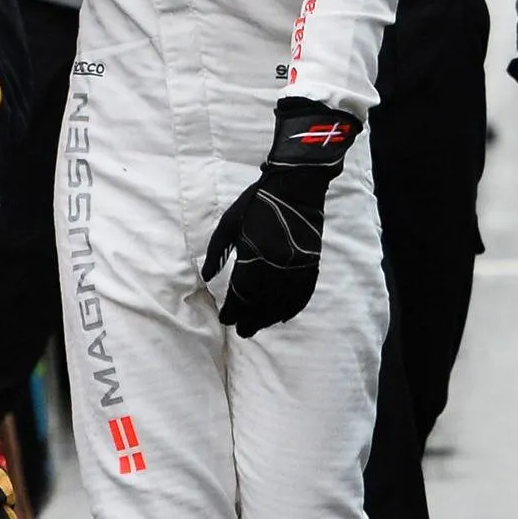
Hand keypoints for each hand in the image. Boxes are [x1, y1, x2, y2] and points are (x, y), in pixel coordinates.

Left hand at [201, 100, 358, 338]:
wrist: (295, 187)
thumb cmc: (256, 203)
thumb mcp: (229, 223)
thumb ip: (217, 252)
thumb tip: (206, 277)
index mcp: (254, 254)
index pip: (242, 293)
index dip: (233, 310)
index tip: (226, 319)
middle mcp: (277, 265)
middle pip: (262, 303)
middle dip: (250, 319)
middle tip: (241, 331)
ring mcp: (297, 266)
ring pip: (283, 302)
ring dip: (270, 318)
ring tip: (258, 327)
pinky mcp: (311, 263)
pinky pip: (303, 293)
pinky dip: (293, 308)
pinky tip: (283, 316)